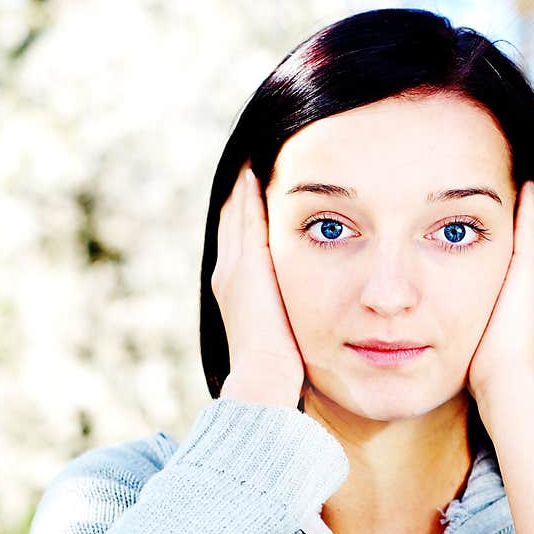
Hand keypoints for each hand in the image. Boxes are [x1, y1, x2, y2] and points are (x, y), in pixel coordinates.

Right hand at [211, 164, 304, 406]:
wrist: (264, 382)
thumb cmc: (281, 366)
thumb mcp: (285, 328)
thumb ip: (288, 306)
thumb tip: (305, 300)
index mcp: (236, 285)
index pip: (240, 233)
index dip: (247, 205)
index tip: (260, 178)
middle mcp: (227, 271)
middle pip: (233, 214)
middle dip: (244, 185)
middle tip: (256, 151)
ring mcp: (233, 267)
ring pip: (236, 211)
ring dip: (245, 182)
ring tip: (257, 151)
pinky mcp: (246, 267)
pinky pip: (246, 218)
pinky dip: (249, 193)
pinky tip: (259, 169)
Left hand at [467, 180, 533, 408]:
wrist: (509, 383)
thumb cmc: (495, 375)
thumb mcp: (496, 344)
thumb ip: (490, 328)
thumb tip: (473, 331)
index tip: (533, 221)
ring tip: (532, 187)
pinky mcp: (530, 273)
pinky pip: (533, 230)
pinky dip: (531, 209)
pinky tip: (525, 189)